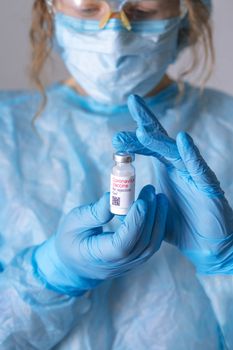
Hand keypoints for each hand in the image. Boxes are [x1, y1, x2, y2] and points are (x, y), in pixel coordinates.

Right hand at [34, 185, 167, 294]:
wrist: (74, 266)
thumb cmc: (71, 241)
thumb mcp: (73, 223)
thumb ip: (93, 213)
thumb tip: (112, 196)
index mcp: (99, 256)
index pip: (123, 244)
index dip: (134, 223)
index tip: (141, 201)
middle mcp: (118, 264)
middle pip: (142, 243)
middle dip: (150, 214)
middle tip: (151, 190)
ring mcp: (129, 264)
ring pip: (151, 245)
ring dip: (158, 220)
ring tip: (158, 197)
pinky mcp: (136, 259)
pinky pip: (151, 244)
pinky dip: (157, 226)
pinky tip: (157, 209)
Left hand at [113, 95, 232, 273]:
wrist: (204, 245)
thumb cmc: (178, 224)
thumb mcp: (150, 210)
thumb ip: (135, 202)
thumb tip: (113, 200)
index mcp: (165, 168)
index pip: (149, 145)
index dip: (135, 134)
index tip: (117, 128)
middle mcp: (178, 167)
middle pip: (161, 140)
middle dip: (145, 123)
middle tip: (132, 102)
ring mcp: (193, 174)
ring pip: (175, 152)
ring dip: (160, 140)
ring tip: (142, 130)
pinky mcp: (208, 186)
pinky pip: (199, 168)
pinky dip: (191, 154)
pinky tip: (183, 140)